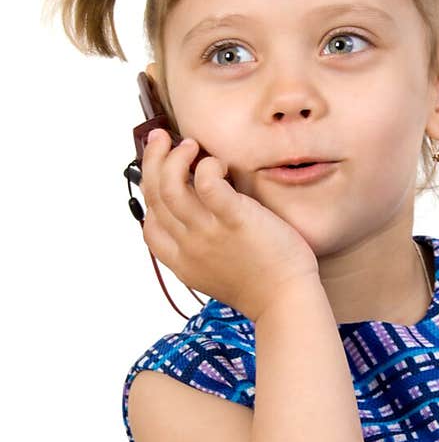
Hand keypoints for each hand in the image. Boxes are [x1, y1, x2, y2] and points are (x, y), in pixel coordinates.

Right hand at [139, 129, 319, 321]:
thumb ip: (200, 251)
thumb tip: (196, 224)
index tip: (160, 175)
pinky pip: (208, 183)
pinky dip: (208, 166)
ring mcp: (209, 233)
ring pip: (170, 186)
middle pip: (154, 195)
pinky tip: (219, 163)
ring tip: (190, 145)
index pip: (149, 225)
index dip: (150, 195)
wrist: (286, 302)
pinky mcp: (235, 220)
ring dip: (175, 157)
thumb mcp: (215, 275)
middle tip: (163, 139)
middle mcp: (188, 246)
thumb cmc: (261, 286)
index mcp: (181, 262)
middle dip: (152, 159)